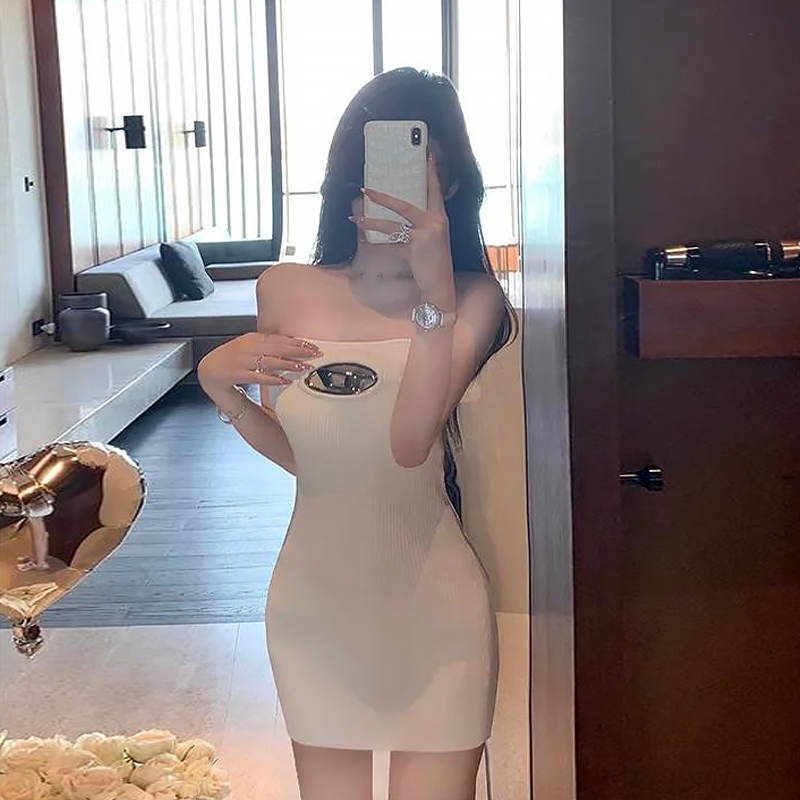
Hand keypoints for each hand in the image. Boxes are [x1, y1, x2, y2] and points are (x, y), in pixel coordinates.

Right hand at [197, 332, 321, 389]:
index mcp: (252, 339)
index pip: (278, 339)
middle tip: (315, 355)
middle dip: (297, 351)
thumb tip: (292, 346)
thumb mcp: (250, 349)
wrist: (209, 371)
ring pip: (268, 361)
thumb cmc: (233, 360)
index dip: (296, 342)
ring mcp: (241, 361)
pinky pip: (257, 377)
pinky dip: (271, 379)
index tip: (312, 346)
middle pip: (276, 348)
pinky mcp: (235, 375)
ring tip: (303, 367)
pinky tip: (283, 381)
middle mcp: (247, 347)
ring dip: (287, 364)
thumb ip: (268, 346)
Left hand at [350, 151, 454, 296]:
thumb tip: (399, 217)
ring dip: (371, 222)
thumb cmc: (434, 262)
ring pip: (393, 225)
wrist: (440, 285)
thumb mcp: (433, 239)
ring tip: (355, 218)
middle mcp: (435, 223)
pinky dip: (376, 244)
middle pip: (405, 204)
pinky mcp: (416, 248)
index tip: (428, 154)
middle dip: (382, 197)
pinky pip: (390, 245)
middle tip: (365, 189)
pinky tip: (363, 241)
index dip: (432, 172)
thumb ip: (421, 226)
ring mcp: (426, 235)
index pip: (435, 190)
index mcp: (440, 217)